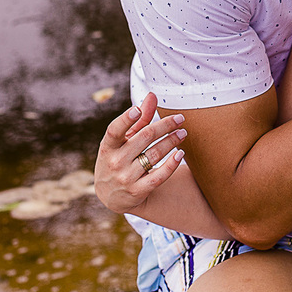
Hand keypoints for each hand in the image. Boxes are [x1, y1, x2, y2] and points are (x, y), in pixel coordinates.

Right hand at [94, 92, 187, 213]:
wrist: (111, 196)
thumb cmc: (119, 159)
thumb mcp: (123, 141)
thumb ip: (138, 120)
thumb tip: (152, 95)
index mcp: (108, 146)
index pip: (114, 130)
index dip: (125, 120)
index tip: (138, 110)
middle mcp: (115, 162)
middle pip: (144, 138)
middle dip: (165, 126)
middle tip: (180, 119)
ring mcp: (125, 178)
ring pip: (154, 155)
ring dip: (172, 141)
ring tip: (183, 133)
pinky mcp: (137, 191)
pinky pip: (159, 176)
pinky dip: (171, 164)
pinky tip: (181, 154)